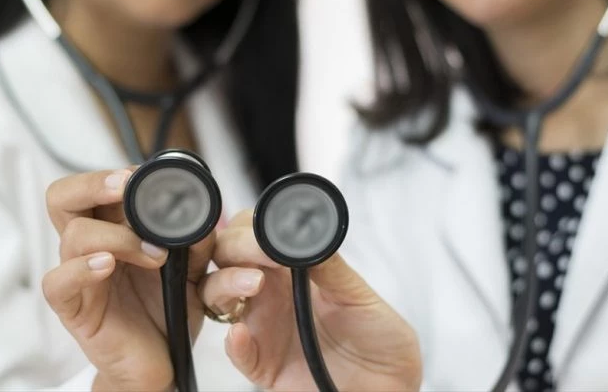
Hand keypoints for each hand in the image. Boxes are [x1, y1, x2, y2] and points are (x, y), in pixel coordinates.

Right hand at [42, 169, 253, 390]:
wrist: (163, 360)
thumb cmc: (167, 308)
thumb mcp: (191, 269)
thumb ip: (195, 241)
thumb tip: (202, 212)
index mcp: (112, 229)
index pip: (94, 187)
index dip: (113, 175)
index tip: (142, 174)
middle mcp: (89, 247)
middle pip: (62, 198)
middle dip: (93, 183)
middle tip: (126, 185)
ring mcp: (78, 276)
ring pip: (73, 236)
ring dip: (117, 237)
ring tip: (154, 255)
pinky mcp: (74, 309)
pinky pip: (58, 282)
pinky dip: (81, 268)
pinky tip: (106, 266)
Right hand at [199, 210, 422, 390]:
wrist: (389, 384)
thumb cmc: (378, 337)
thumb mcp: (359, 295)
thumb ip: (329, 266)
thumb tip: (306, 235)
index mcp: (290, 271)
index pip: (252, 237)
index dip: (251, 230)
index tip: (268, 233)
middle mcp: (269, 294)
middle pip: (226, 259)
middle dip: (234, 249)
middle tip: (258, 253)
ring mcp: (262, 327)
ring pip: (217, 297)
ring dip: (226, 283)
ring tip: (252, 284)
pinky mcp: (262, 364)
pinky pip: (236, 352)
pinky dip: (234, 343)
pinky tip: (241, 334)